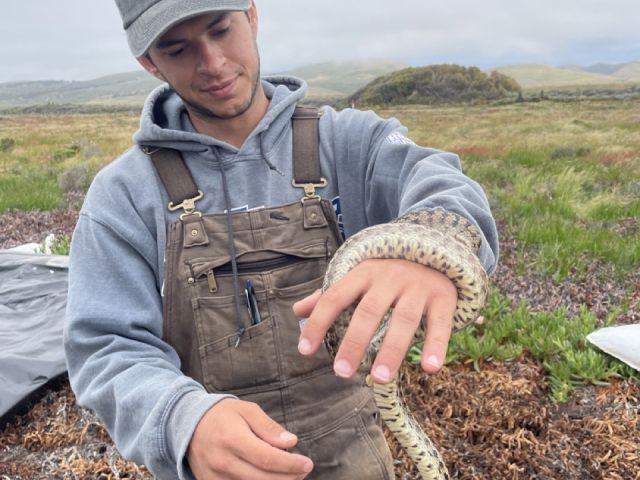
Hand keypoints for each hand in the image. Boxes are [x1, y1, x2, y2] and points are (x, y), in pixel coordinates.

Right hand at [187, 398, 312, 478]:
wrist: (188, 426)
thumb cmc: (223, 416)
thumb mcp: (247, 410)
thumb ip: (269, 427)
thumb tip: (291, 442)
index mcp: (232, 439)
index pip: (267, 458)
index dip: (291, 464)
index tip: (307, 463)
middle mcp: (223, 461)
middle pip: (263, 479)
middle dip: (289, 477)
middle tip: (302, 470)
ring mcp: (215, 478)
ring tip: (289, 475)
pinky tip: (271, 478)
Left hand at [293, 259, 456, 382]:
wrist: (437, 251)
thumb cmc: (389, 273)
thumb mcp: (360, 277)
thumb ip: (331, 295)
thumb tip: (297, 311)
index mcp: (364, 273)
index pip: (335, 297)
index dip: (319, 323)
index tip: (304, 351)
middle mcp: (390, 277)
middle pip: (369, 311)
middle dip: (354, 342)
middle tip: (341, 372)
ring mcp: (418, 286)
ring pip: (403, 319)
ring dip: (392, 350)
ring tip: (380, 378)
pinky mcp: (444, 297)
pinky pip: (440, 323)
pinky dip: (436, 346)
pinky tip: (430, 368)